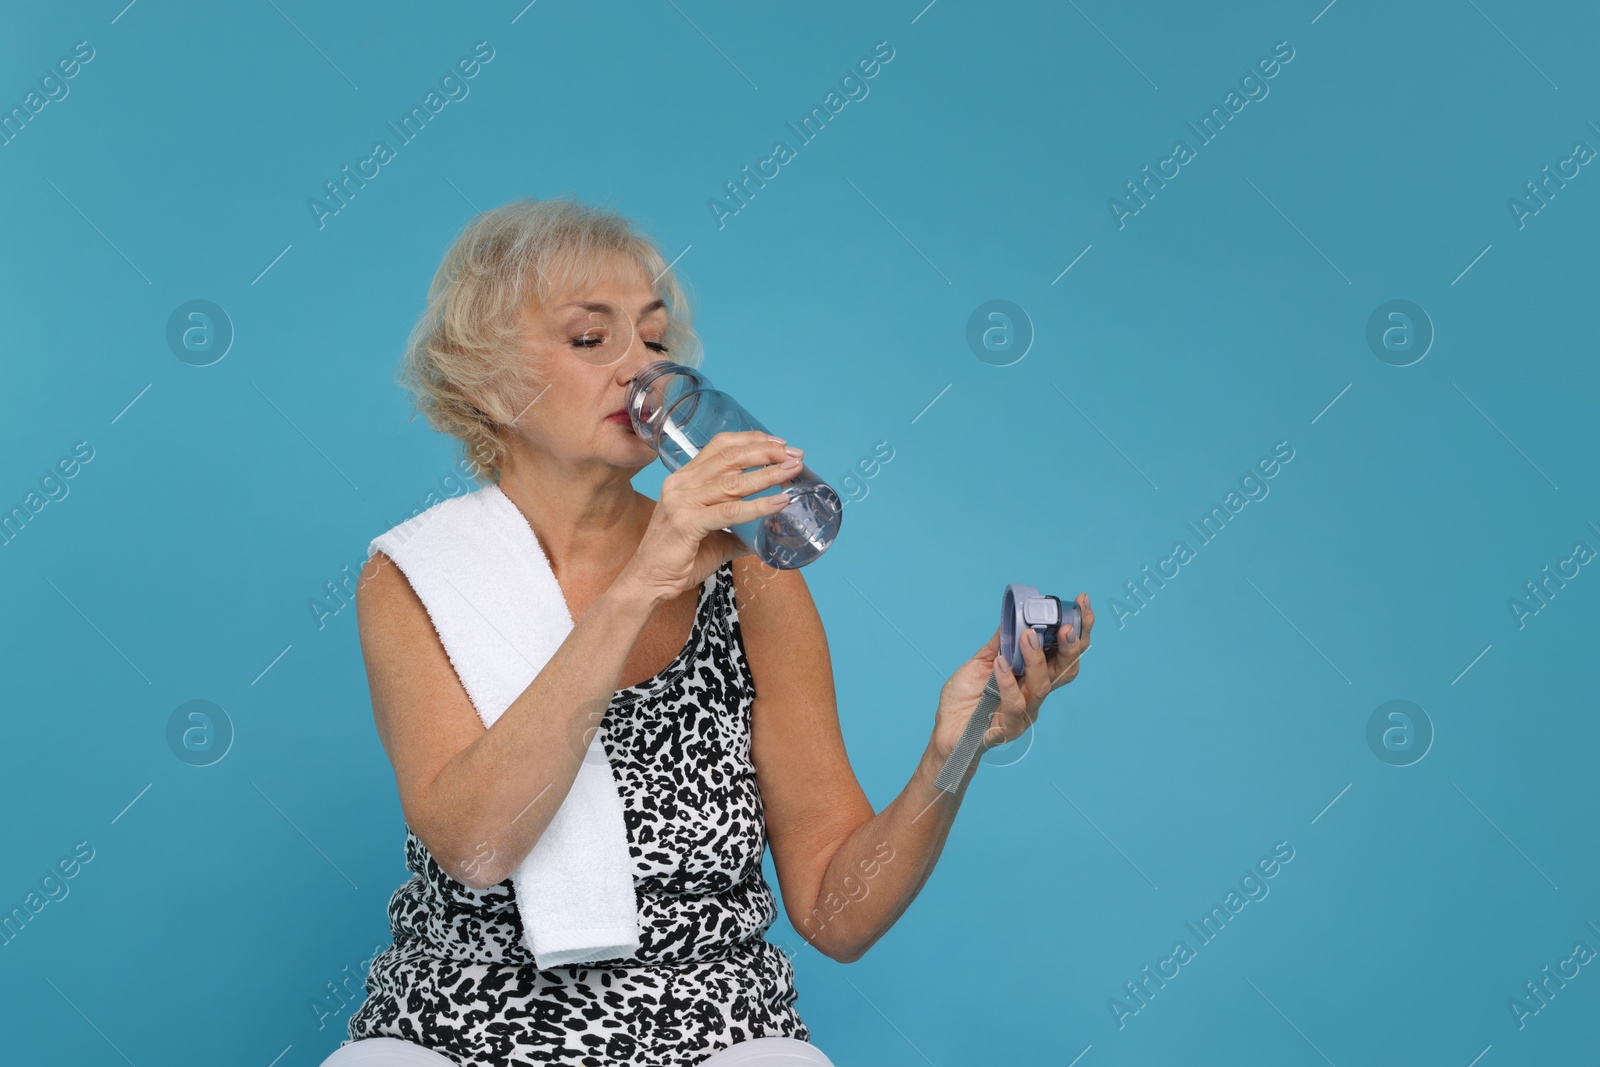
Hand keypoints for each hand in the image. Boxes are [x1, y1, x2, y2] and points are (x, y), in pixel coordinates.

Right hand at [617, 430, 801, 604]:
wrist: (647, 582)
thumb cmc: (678, 559)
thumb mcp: (712, 536)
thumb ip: (736, 531)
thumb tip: (763, 534)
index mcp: (684, 479)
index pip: (720, 447)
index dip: (752, 440)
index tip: (780, 444)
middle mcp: (681, 483)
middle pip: (729, 457)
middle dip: (766, 452)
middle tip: (795, 455)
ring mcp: (681, 501)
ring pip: (732, 481)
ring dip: (767, 473)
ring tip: (793, 471)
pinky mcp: (686, 523)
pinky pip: (728, 512)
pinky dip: (757, 506)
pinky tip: (778, 502)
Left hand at [930, 594, 1093, 764]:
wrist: (946, 731)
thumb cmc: (964, 699)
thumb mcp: (980, 662)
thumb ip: (999, 644)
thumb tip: (1014, 617)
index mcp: (1033, 675)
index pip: (1064, 652)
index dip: (1078, 629)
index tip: (1082, 603)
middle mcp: (1035, 693)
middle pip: (1065, 669)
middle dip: (1072, 645)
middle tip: (1066, 625)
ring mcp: (1025, 712)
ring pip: (1043, 685)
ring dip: (1037, 659)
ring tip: (1028, 636)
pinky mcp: (1008, 727)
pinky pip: (1015, 704)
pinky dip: (1008, 682)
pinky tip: (999, 665)